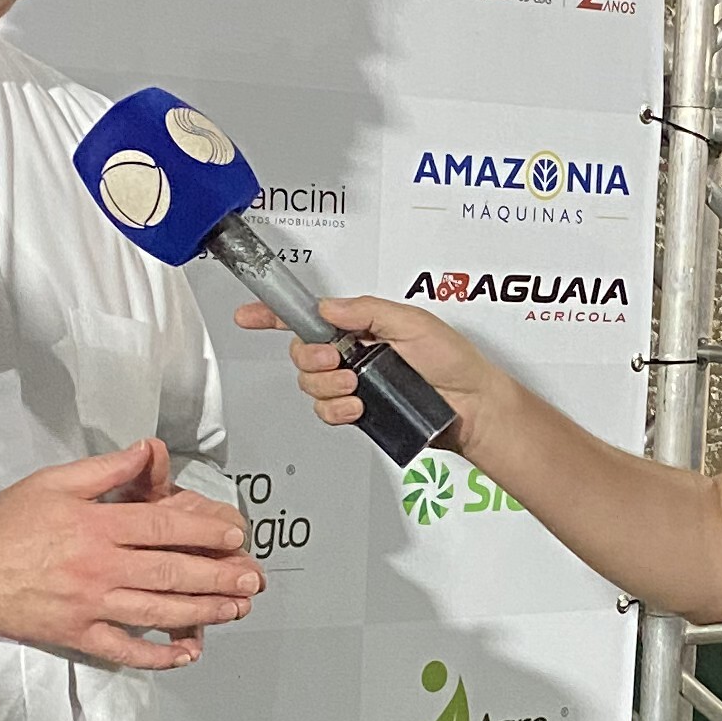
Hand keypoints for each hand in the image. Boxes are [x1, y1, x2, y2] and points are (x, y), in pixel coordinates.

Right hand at [0, 443, 264, 671]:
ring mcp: (89, 605)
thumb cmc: (6, 523)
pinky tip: (186, 652)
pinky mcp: (76, 634)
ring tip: (235, 610)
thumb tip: (149, 452)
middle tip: (252, 579)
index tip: (235, 536)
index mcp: (96, 525)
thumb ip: (107, 469)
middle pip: (172, 571)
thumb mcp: (56, 481)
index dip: (205, 531)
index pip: (164, 526)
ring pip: (158, 610)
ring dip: (203, 612)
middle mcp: (99, 567)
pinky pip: (124, 649)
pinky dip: (158, 654)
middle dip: (219, 576)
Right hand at [241, 292, 500, 452]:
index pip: (311, 316)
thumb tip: (329, 308)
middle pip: (302, 352)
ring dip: (328, 385)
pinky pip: (326, 412)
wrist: (472, 409)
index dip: (275, 315)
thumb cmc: (454, 363)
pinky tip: (358, 406)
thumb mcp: (414, 323)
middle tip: (337, 360)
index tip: (250, 315)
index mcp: (363, 326)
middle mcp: (353, 353)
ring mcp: (354, 384)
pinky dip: (336, 409)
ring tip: (357, 387)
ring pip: (310, 384)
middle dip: (312, 357)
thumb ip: (368, 313)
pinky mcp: (358, 412)